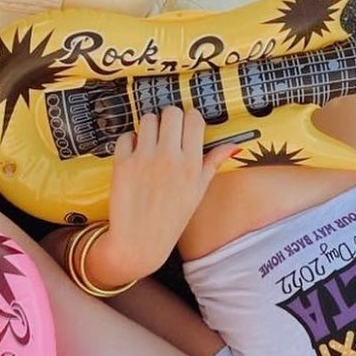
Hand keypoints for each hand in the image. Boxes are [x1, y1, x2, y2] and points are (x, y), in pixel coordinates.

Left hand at [95, 107, 237, 283]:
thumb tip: (232, 146)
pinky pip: (126, 136)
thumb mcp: (198, 192)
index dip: (189, 119)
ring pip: (147, 119)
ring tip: (149, 142)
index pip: (194, 118)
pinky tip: (134, 154)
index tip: (185, 128)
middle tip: (166, 133)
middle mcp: (169, 158)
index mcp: (191, 164)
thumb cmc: (171, 218)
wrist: (139, 242)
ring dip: (149, 127)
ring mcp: (144, 159)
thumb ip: (213, 164)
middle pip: (171, 113)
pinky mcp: (122, 164)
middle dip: (169, 119)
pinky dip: (129, 141)